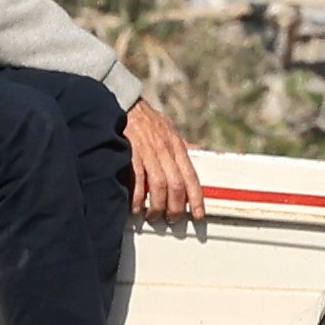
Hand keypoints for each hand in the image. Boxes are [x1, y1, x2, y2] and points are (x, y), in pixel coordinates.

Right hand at [119, 96, 206, 230]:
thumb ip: (182, 145)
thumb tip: (198, 151)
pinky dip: (136, 197)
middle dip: (176, 207)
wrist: (125, 104)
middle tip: (172, 219)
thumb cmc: (147, 120)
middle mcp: (165, 150)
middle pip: (176, 185)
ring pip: (159, 186)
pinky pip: (137, 180)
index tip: (199, 215)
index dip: (197, 199)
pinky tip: (135, 207)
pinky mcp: (131, 153)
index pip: (191, 177)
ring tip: (153, 216)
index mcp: (177, 146)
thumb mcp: (169, 129)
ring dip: (157, 206)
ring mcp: (148, 152)